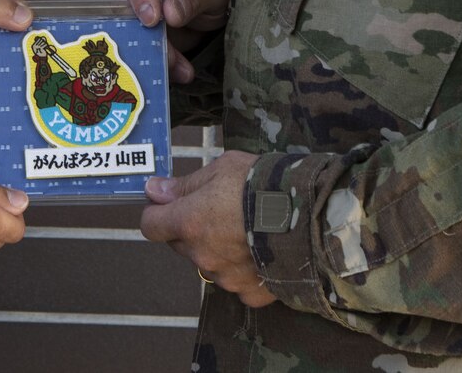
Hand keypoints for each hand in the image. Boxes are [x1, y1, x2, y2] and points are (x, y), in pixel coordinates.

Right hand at [104, 0, 230, 82]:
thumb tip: (170, 13)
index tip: (152, 20)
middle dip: (142, 29)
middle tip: (169, 56)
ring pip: (118, 19)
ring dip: (146, 47)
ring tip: (176, 67)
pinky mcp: (118, 13)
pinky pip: (124, 35)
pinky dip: (146, 55)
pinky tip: (169, 69)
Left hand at [140, 151, 273, 307]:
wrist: (310, 216)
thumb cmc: (264, 184)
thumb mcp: (222, 169)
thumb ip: (185, 184)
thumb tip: (154, 190)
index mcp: (190, 222)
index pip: (151, 226)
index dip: (157, 214)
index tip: (167, 205)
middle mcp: (202, 254)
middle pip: (180, 244)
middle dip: (190, 229)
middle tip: (218, 211)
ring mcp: (226, 276)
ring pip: (208, 263)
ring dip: (217, 250)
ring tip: (245, 229)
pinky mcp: (250, 292)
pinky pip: (237, 282)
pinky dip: (243, 269)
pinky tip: (259, 251)